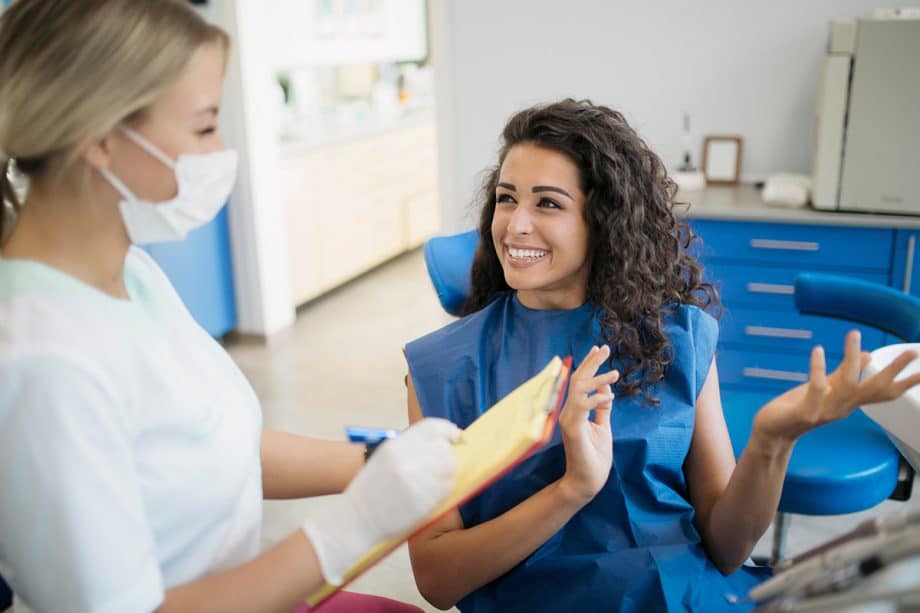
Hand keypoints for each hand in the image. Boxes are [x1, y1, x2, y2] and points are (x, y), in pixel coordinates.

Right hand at [302, 418, 459, 583]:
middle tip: (443, 464)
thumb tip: (441, 442)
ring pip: (450, 468)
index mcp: (396, 446)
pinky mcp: (424, 500)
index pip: (432, 427)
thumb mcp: (385, 458)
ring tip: (437, 480)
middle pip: (444, 449)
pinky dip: (446, 488)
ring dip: (448, 473)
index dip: (448, 430)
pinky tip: (434, 493)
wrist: (358, 518)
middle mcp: (407, 459)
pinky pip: (447, 488)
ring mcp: (417, 480)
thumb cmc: (372, 489)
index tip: (456, 436)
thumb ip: (410, 447)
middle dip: (448, 455)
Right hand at [558, 345, 619, 504]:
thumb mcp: (601, 427)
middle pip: (577, 379)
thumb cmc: (594, 457)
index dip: (589, 364)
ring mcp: (568, 420)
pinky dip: (596, 399)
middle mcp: (568, 412)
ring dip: (597, 378)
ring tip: (615, 372)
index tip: (599, 349)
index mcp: (574, 411)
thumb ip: (601, 408)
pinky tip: (609, 396)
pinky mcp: (573, 430)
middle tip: (605, 347)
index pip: (579, 381)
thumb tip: (605, 390)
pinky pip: (582, 407)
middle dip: (591, 362)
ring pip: (578, 389)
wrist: (586, 482)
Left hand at [753, 330, 919, 446]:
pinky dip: (818, 369)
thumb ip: (845, 373)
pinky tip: (818, 350)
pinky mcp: (805, 412)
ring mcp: (825, 411)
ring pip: (847, 385)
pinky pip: (817, 389)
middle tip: (913, 352)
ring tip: (854, 334)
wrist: (771, 432)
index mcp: (849, 402)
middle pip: (875, 389)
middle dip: (894, 371)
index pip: (884, 393)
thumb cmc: (798, 407)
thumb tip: (869, 356)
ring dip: (852, 359)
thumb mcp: (826, 387)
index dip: (906, 381)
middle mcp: (842, 408)